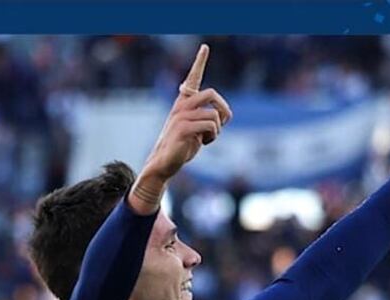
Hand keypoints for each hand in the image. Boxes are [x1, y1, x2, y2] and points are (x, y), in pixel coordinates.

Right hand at [130, 44, 232, 212]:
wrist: (165, 163)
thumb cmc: (182, 146)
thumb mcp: (196, 128)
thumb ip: (205, 116)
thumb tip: (221, 114)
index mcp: (184, 103)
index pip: (192, 78)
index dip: (199, 62)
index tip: (205, 47)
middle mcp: (181, 106)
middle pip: (212, 93)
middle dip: (224, 109)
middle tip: (223, 123)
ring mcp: (181, 116)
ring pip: (214, 113)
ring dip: (218, 128)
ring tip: (209, 138)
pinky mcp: (183, 128)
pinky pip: (210, 125)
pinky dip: (213, 135)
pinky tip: (205, 143)